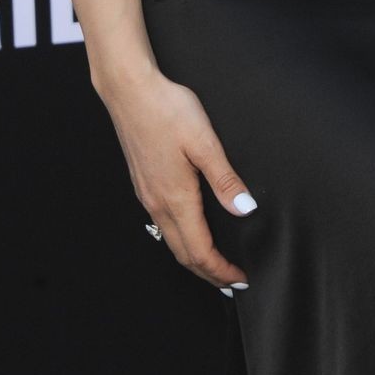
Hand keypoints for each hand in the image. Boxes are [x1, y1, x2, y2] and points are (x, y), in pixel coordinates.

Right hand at [99, 66, 255, 287]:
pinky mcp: (144, 184)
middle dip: (209, 273)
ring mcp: (148, 195)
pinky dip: (181, 240)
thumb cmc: (167, 110)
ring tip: (214, 265)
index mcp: (176, 197)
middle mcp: (158, 203)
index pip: (200, 251)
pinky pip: (163, 225)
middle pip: (184, 254)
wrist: (130, 92)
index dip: (221, 270)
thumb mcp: (204, 141)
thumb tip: (245, 210)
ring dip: (194, 259)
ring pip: (172, 241)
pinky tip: (190, 232)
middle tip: (232, 283)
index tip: (241, 279)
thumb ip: (225, 179)